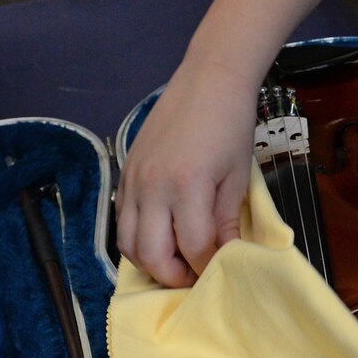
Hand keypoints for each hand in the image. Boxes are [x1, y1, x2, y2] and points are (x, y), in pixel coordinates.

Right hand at [114, 63, 259, 285]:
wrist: (208, 80)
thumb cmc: (230, 124)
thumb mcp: (237, 176)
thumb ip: (225, 220)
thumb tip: (225, 256)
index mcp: (188, 187)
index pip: (194, 247)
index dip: (208, 267)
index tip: (220, 272)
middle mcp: (153, 187)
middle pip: (152, 255)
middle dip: (173, 275)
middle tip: (194, 276)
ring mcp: (134, 179)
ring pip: (127, 243)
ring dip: (149, 262)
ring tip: (174, 262)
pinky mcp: (125, 171)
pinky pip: (121, 218)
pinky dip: (135, 237)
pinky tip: (156, 236)